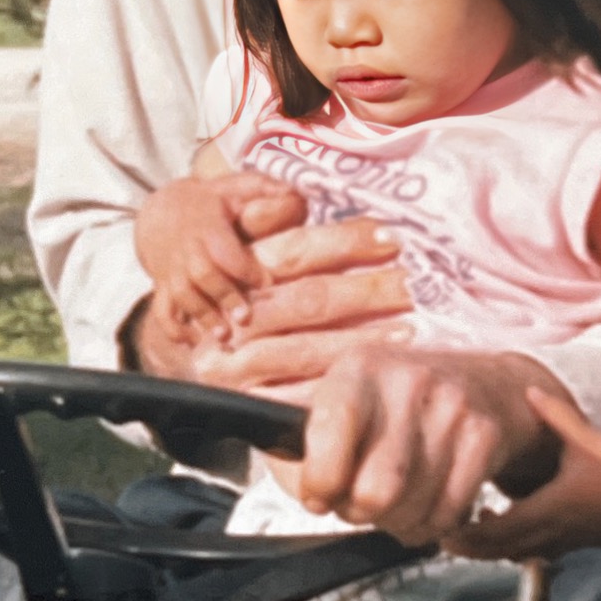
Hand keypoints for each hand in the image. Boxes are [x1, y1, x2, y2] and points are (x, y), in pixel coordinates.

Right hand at [134, 171, 304, 344]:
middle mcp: (186, 249)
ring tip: (223, 336)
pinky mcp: (163, 287)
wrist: (162, 212)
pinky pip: (162, 311)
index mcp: (207, 225)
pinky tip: (192, 343)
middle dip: (223, 296)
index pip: (223, 247)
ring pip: (182, 295)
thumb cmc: (211, 202)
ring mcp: (172, 270)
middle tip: (246, 318)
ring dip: (202, 316)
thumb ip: (265, 189)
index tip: (267, 283)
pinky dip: (174, 330)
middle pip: (201, 275)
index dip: (243, 266)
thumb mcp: (234, 187)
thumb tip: (296, 194)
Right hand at [136, 214, 418, 396]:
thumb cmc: (229, 288)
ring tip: (412, 329)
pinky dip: (338, 386)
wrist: (181, 356)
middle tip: (419, 284)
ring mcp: (236, 364)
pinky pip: (299, 398)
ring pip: (307, 350)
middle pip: (309, 300)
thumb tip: (301, 196)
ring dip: (364, 340)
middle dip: (370, 290)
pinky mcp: (246, 403)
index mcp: (235, 270)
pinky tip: (374, 376)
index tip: (392, 236)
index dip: (346, 241)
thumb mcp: (237, 243)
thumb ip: (266, 217)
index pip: (296, 251)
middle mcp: (233, 316)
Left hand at [287, 341, 551, 546]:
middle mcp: (408, 380)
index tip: (318, 494)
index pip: (331, 432)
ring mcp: (453, 408)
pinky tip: (422, 505)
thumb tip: (304, 491)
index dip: (319, 482)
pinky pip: (446, 515)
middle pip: (375, 492)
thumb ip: (300, 449)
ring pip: (411, 510)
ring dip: (394, 521)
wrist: (486, 383)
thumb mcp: (341, 401)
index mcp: (358, 368)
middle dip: (358, 511)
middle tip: (358, 501)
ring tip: (392, 500)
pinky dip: (428, 525)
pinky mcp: (484, 437)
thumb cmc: (396, 404)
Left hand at [448, 386, 600, 560]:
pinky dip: (520, 546)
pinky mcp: (580, 542)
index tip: (447, 531)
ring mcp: (570, 540)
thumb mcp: (584, 437)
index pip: (502, 530)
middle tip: (445, 538)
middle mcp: (559, 530)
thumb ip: (554, 415)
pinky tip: (511, 528)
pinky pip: (542, 551)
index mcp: (554, 506)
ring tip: (474, 532)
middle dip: (474, 548)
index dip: (471, 535)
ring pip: (523, 554)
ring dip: (497, 548)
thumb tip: (528, 390)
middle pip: (505, 550)